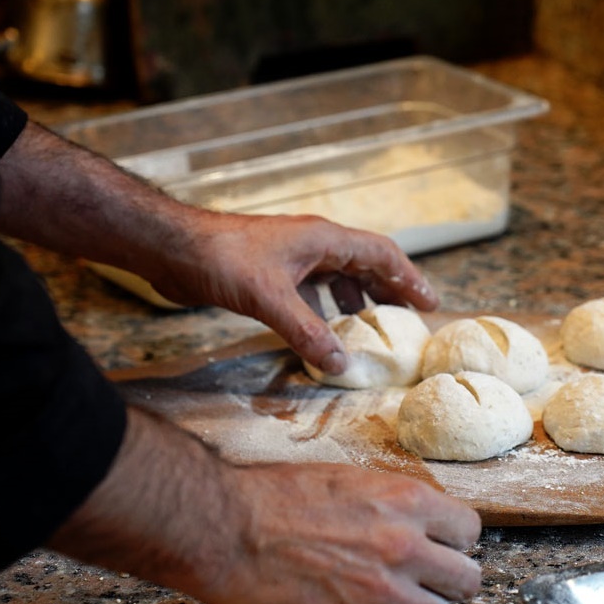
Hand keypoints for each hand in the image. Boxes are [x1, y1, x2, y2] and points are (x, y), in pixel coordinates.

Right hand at [51, 408, 481, 603]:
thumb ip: (389, 502)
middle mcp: (401, 545)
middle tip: (435, 579)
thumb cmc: (274, 495)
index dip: (458, 540)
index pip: (470, 529)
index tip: (447, 544)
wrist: (226, 525)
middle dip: (452, 579)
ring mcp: (379, 592)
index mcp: (403, 501)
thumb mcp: (346, 478)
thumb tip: (414, 519)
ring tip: (403, 603)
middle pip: (467, 578)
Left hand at [148, 212, 439, 374]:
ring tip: (369, 330)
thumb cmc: (223, 259)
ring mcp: (291, 258)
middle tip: (407, 320)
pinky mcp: (271, 273)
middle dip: (388, 291)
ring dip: (355, 302)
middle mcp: (313, 244)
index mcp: (323, 238)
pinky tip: (323, 334)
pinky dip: (323, 312)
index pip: (381, 254)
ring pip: (336, 278)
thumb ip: (307, 332)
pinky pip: (310, 292)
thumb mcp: (270, 298)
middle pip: (364, 264)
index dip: (409, 278)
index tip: (429, 303)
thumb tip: (341, 365)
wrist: (173, 248)